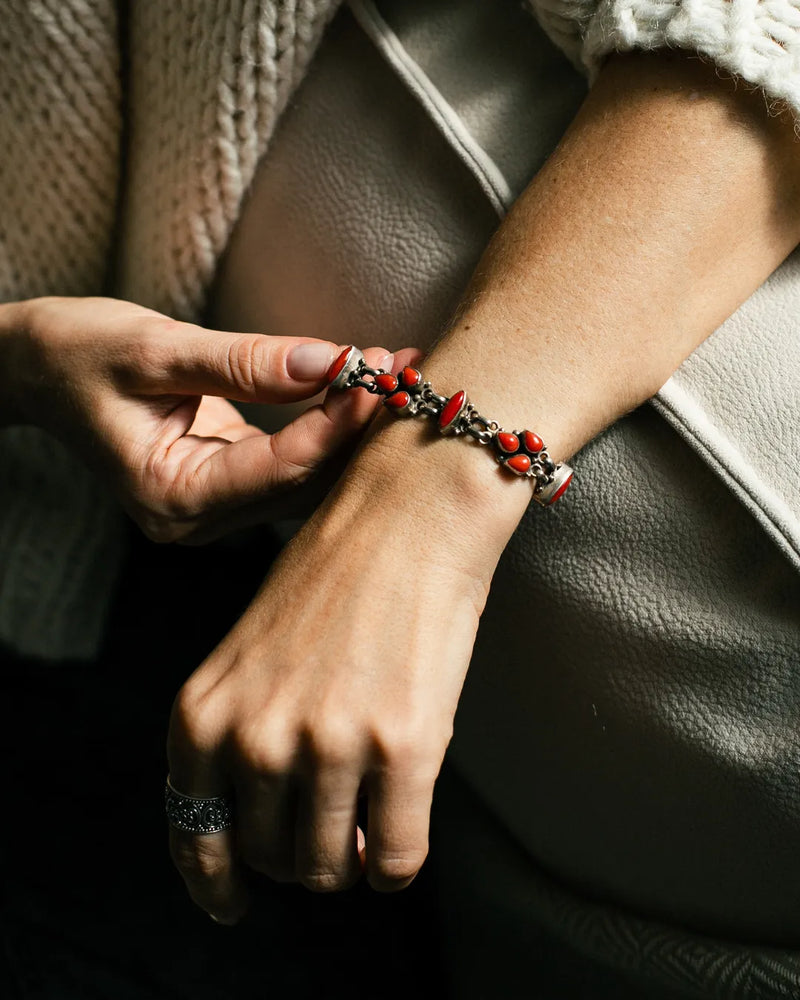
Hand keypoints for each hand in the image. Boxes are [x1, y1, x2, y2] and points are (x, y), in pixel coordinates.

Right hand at [2, 296, 411, 541]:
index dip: (336, 424)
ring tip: (395, 372)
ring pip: (305, 478)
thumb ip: (244, 362)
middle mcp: (199, 519)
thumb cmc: (77, 356)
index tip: (378, 376)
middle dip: (356, 426)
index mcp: (172, 498)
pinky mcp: (227, 483)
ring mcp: (215, 507)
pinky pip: (292, 463)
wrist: (38, 368)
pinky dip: (327, 427)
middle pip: (303, 482)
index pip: (279, 468)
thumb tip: (328, 361)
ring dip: (351, 427)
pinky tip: (360, 389)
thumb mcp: (154, 350)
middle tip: (405, 370)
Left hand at [166, 420, 520, 921]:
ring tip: (369, 826)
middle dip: (300, 855)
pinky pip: (396, 857)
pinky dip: (397, 863)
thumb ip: (242, 734)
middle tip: (332, 828)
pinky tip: (401, 840)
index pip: (192, 832)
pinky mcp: (402, 747)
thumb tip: (274, 822)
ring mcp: (328, 745)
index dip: (214, 880)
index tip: (233, 897)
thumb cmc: (335, 572)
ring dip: (350, 861)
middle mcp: (255, 736)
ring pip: (331, 866)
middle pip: (270, 858)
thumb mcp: (252, 651)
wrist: (407, 512)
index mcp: (204, 712)